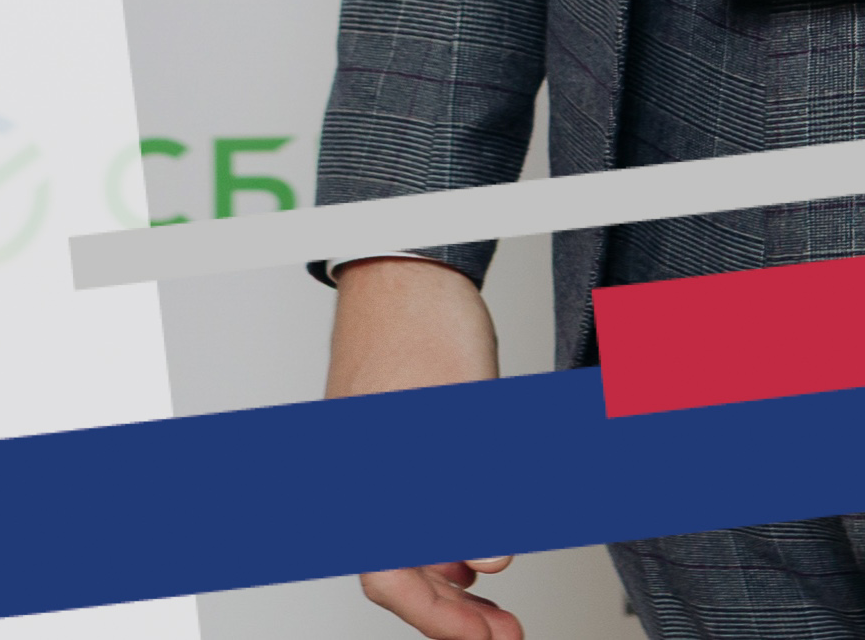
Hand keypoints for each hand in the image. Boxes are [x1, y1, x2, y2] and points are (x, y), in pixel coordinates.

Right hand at [329, 256, 519, 639]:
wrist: (407, 262)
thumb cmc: (422, 323)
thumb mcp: (463, 415)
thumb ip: (475, 493)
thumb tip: (489, 562)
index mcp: (365, 478)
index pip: (389, 576)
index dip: (439, 618)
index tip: (486, 639)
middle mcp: (361, 476)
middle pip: (396, 568)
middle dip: (452, 611)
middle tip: (503, 633)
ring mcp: (374, 460)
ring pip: (407, 541)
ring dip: (452, 579)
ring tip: (496, 608)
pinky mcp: (393, 443)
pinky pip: (413, 508)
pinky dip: (446, 537)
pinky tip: (476, 555)